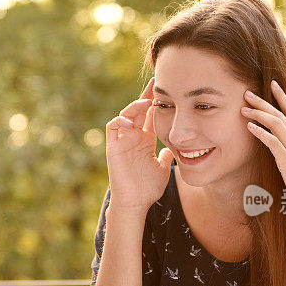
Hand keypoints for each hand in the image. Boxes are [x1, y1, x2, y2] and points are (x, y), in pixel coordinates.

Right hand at [105, 77, 174, 212]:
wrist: (135, 203)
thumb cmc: (148, 189)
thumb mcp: (163, 170)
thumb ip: (167, 158)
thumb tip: (173, 150)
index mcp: (145, 140)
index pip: (150, 116)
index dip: (156, 102)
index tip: (167, 87)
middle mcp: (133, 137)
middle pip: (138, 110)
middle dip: (146, 95)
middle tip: (156, 82)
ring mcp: (122, 141)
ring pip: (126, 115)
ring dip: (134, 106)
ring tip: (146, 103)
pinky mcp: (112, 147)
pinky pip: (112, 127)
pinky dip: (120, 121)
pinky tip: (131, 122)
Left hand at [241, 80, 285, 218]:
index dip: (282, 97)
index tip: (272, 84)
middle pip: (280, 114)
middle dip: (263, 102)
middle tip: (247, 93)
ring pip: (275, 124)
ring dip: (258, 114)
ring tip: (243, 108)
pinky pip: (271, 141)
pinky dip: (260, 132)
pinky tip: (249, 126)